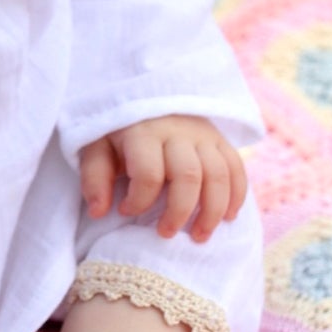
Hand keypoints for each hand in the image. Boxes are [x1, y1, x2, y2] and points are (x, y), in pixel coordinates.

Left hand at [78, 115, 246, 243]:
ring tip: (200, 236)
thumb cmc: (117, 132)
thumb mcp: (96, 148)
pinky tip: (228, 217)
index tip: (126, 211)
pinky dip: (237, 195)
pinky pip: (236, 167)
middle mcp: (177, 131)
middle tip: (166, 234)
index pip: (149, 173)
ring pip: (218, 175)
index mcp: (143, 132)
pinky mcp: (219, 139)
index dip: (139, 200)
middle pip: (188, 176)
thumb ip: (95, 178)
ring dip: (213, 211)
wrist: (144, 96)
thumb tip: (99, 212)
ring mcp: (203, 134)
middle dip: (179, 212)